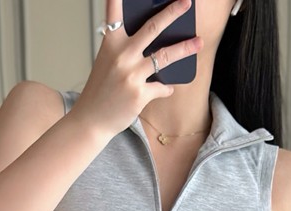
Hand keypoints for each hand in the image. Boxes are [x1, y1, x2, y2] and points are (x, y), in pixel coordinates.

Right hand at [74, 0, 202, 138]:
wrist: (91, 120)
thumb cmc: (101, 89)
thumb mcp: (108, 62)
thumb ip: (126, 49)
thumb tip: (153, 43)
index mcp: (111, 43)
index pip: (114, 12)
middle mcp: (121, 55)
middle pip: (152, 28)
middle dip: (172, 13)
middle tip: (186, 3)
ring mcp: (131, 75)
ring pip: (165, 56)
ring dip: (185, 48)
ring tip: (198, 42)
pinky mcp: (139, 94)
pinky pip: (162, 87)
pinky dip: (166, 88)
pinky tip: (167, 88)